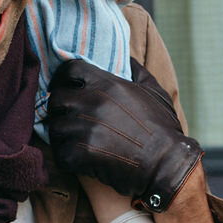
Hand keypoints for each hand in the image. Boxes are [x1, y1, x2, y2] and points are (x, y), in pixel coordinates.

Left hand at [47, 58, 201, 210]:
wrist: (168, 164)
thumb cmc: (163, 129)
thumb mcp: (155, 92)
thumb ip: (137, 71)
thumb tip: (126, 57)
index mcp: (109, 85)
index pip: (71, 69)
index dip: (64, 78)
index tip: (64, 87)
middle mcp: (94, 102)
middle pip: (57, 98)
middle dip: (59, 109)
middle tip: (67, 118)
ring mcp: (86, 128)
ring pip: (55, 126)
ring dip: (61, 134)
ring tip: (71, 139)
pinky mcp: (82, 154)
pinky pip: (59, 152)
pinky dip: (65, 156)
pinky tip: (77, 158)